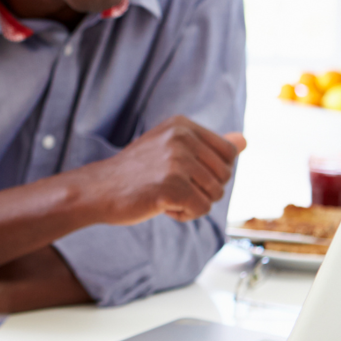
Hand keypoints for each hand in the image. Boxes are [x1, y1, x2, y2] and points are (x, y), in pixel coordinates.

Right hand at [87, 116, 246, 225]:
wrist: (97, 190)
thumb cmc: (136, 173)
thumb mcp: (172, 150)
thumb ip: (209, 146)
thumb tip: (243, 141)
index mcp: (182, 125)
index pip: (228, 153)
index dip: (213, 172)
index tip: (184, 175)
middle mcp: (181, 137)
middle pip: (224, 175)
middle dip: (203, 189)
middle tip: (171, 187)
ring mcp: (176, 161)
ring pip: (215, 194)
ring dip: (193, 203)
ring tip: (164, 195)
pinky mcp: (172, 186)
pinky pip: (201, 209)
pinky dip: (184, 215)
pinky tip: (161, 206)